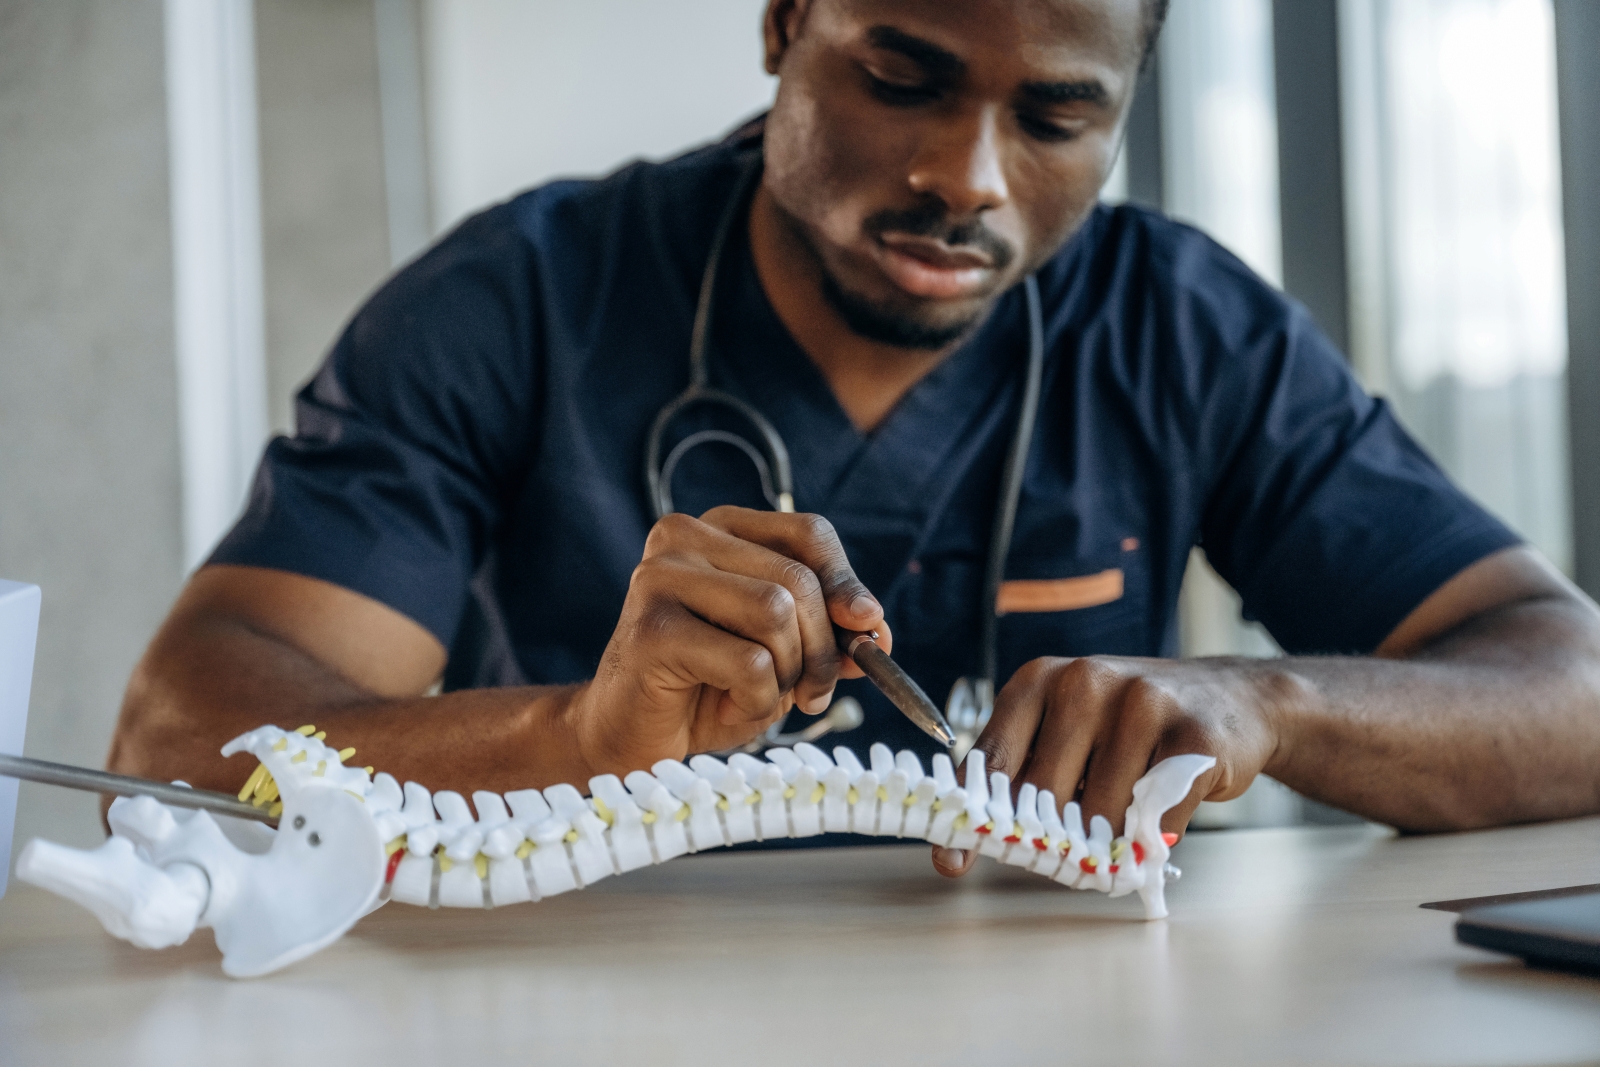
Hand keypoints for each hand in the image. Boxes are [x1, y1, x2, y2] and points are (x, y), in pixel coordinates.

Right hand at [569, 506, 891, 776]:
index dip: (847, 584)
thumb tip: (876, 629)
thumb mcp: (782, 655)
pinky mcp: (652, 629)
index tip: (869, 631)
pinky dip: (758, 700)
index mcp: (719, 530)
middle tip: (814, 694)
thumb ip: (828, 634)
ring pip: (776, 613)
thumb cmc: (705, 689)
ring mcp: (660, 577)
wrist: (629, 737)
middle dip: (823, 648)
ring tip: (758, 698)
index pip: (808, 533)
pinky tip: (729, 708)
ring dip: (788, 674)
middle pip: (797, 579)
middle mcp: (683, 538)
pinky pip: (749, 662)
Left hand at [931, 655, 1284, 876]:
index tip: (954, 862)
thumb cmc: (1130, 726)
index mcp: (1039, 681)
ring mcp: (1141, 703)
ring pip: (1100, 812)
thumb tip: (954, 851)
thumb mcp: (1065, 733)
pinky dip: (1152, 835)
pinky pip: (1154, 817)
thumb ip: (1016, 779)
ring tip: (1122, 824)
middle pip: (1043, 794)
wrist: (1231, 701)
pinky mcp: (1192, 737)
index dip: (974, 816)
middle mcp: (1085, 682)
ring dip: (1108, 838)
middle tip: (1072, 848)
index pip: (992, 759)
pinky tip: (1158, 819)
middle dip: (1053, 834)